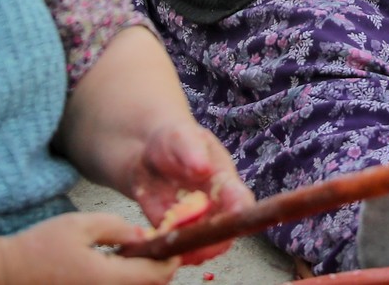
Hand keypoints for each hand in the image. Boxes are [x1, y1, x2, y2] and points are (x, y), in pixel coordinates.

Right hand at [0, 212, 179, 284]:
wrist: (4, 275)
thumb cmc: (37, 248)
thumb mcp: (80, 225)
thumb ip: (117, 228)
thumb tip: (145, 237)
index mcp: (107, 279)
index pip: (157, 275)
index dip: (171, 258)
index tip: (173, 243)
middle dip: (158, 269)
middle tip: (154, 248)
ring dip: (141, 277)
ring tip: (132, 256)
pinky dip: (124, 282)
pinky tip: (112, 267)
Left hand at [124, 121, 251, 265]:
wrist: (147, 154)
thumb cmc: (172, 140)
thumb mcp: (180, 137)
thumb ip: (191, 150)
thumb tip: (204, 167)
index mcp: (224, 181)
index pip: (241, 202)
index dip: (241, 214)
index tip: (231, 221)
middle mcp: (215, 206)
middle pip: (225, 233)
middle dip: (212, 244)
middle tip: (193, 246)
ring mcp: (195, 222)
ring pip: (202, 248)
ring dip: (189, 253)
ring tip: (170, 247)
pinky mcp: (174, 232)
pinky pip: (176, 249)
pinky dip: (167, 253)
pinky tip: (153, 246)